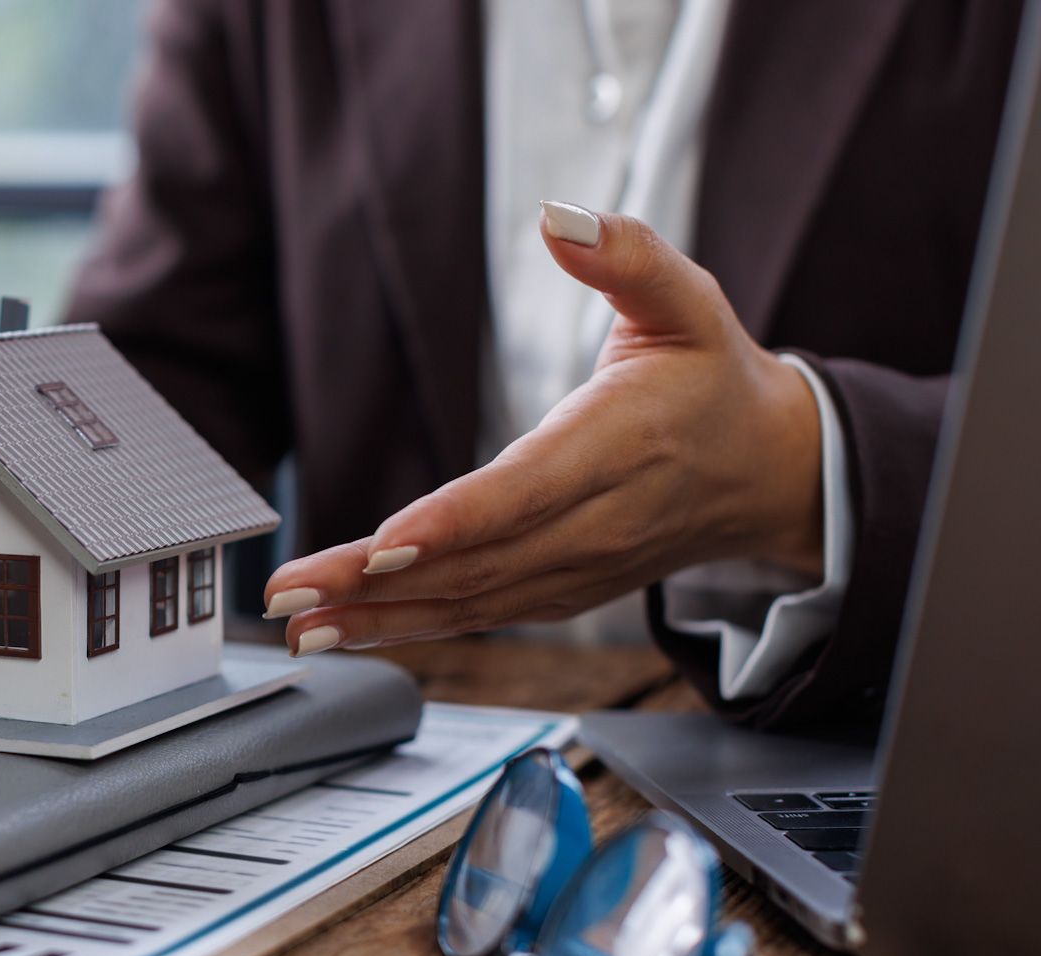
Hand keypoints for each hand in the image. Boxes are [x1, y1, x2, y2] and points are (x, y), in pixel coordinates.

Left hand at [263, 201, 823, 655]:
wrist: (771, 470)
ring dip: (379, 616)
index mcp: (619, 446)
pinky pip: (479, 615)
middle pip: (476, 560)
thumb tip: (562, 216)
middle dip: (377, 582)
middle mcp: (595, 522)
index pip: (525, 492)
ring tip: (300, 621)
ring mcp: (577, 568)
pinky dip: (410, 627)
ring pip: (469, 600)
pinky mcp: (560, 591)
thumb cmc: (712, 377)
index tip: (385, 544)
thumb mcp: (688, 298)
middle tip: (294, 592)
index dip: (454, 522)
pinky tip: (348, 629)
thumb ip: (627, 254)